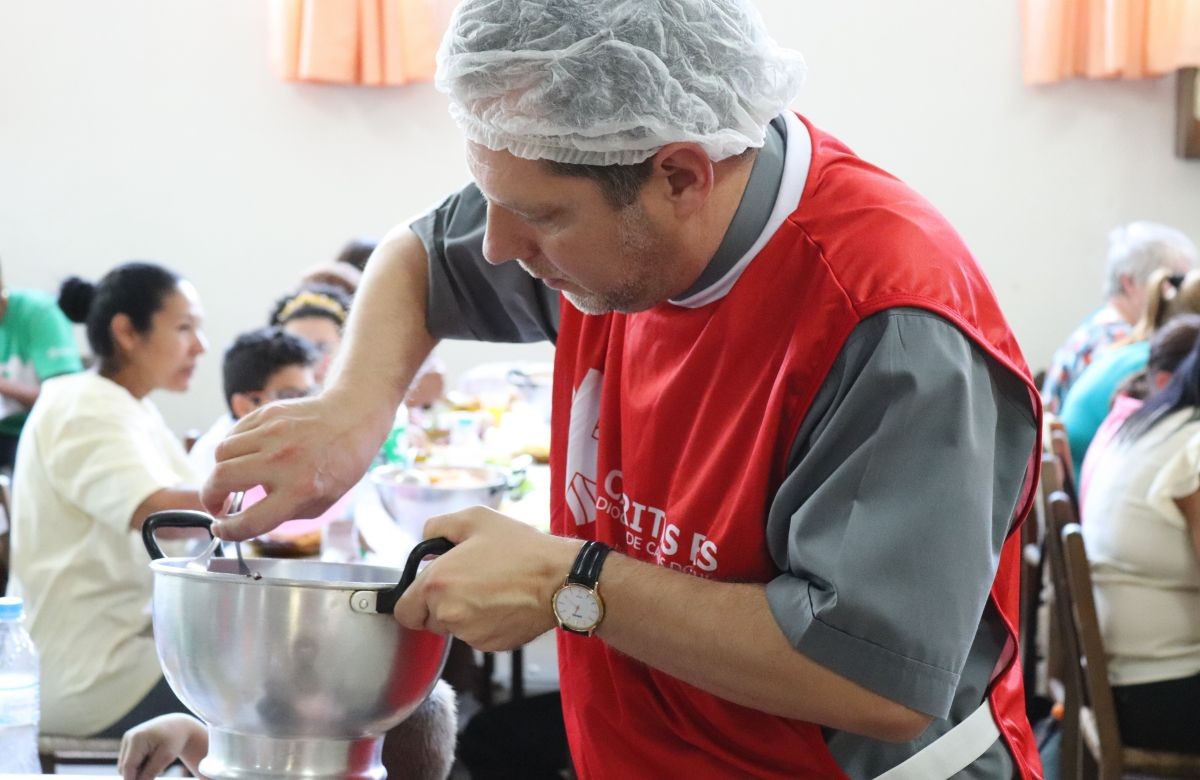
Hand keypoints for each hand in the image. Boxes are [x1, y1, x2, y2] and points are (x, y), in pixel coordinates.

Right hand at [118, 713, 206, 779]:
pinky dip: (138, 764)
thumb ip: (150, 773)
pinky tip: (151, 757)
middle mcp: (128, 737)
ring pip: (125, 765)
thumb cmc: (174, 740)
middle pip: (124, 767)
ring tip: (155, 760)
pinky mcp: (128, 742)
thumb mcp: (166, 757)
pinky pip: (128, 761)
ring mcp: (127, 739)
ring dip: (137, 769)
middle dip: (136, 774)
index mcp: (137, 739)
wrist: (177, 724)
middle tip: (157, 769)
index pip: (128, 766)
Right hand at [201, 393, 387, 540]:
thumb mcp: (320, 502)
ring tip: (233, 478)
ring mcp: (273, 433)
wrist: (354, 416)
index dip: (228, 531)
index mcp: (300, 490)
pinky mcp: (267, 414)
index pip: (249, 520)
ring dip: (220, 471)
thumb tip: (244, 521)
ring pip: (221, 454)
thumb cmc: (340, 463)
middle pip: (221, 479)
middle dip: (209, 498)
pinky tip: (246, 456)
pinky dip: (232, 449)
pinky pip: (233, 434)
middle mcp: (283, 460)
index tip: (221, 529)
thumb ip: (282, 513)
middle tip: (216, 504)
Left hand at [394, 508, 581, 650]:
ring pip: (454, 629)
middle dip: (441, 604)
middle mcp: (449, 613)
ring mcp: (471, 634)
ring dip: (464, 614)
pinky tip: (504, 603)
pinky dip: (485, 624)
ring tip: (491, 589)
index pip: (404, 611)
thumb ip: (438, 526)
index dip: (414, 600)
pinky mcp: (491, 645)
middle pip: (428, 620)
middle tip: (469, 582)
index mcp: (437, 583)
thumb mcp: (476, 519)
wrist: (560, 578)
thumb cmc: (521, 548)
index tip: (429, 590)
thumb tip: (426, 543)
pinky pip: (477, 637)